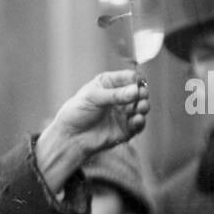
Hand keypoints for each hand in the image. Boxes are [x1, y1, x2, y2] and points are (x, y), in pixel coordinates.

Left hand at [36, 70, 149, 193]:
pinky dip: (140, 121)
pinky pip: (138, 124)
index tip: (137, 84)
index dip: (136, 80)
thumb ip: (115, 95)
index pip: (130, 77)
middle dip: (142, 93)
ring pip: (141, 107)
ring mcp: (123, 113)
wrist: (70, 136)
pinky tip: (137, 119)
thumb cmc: (76, 113)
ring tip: (140, 107)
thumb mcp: (93, 97)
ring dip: (143, 106)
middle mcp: (119, 97)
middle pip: (139, 91)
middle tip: (140, 95)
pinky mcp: (126, 129)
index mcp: (110, 84)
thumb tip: (135, 91)